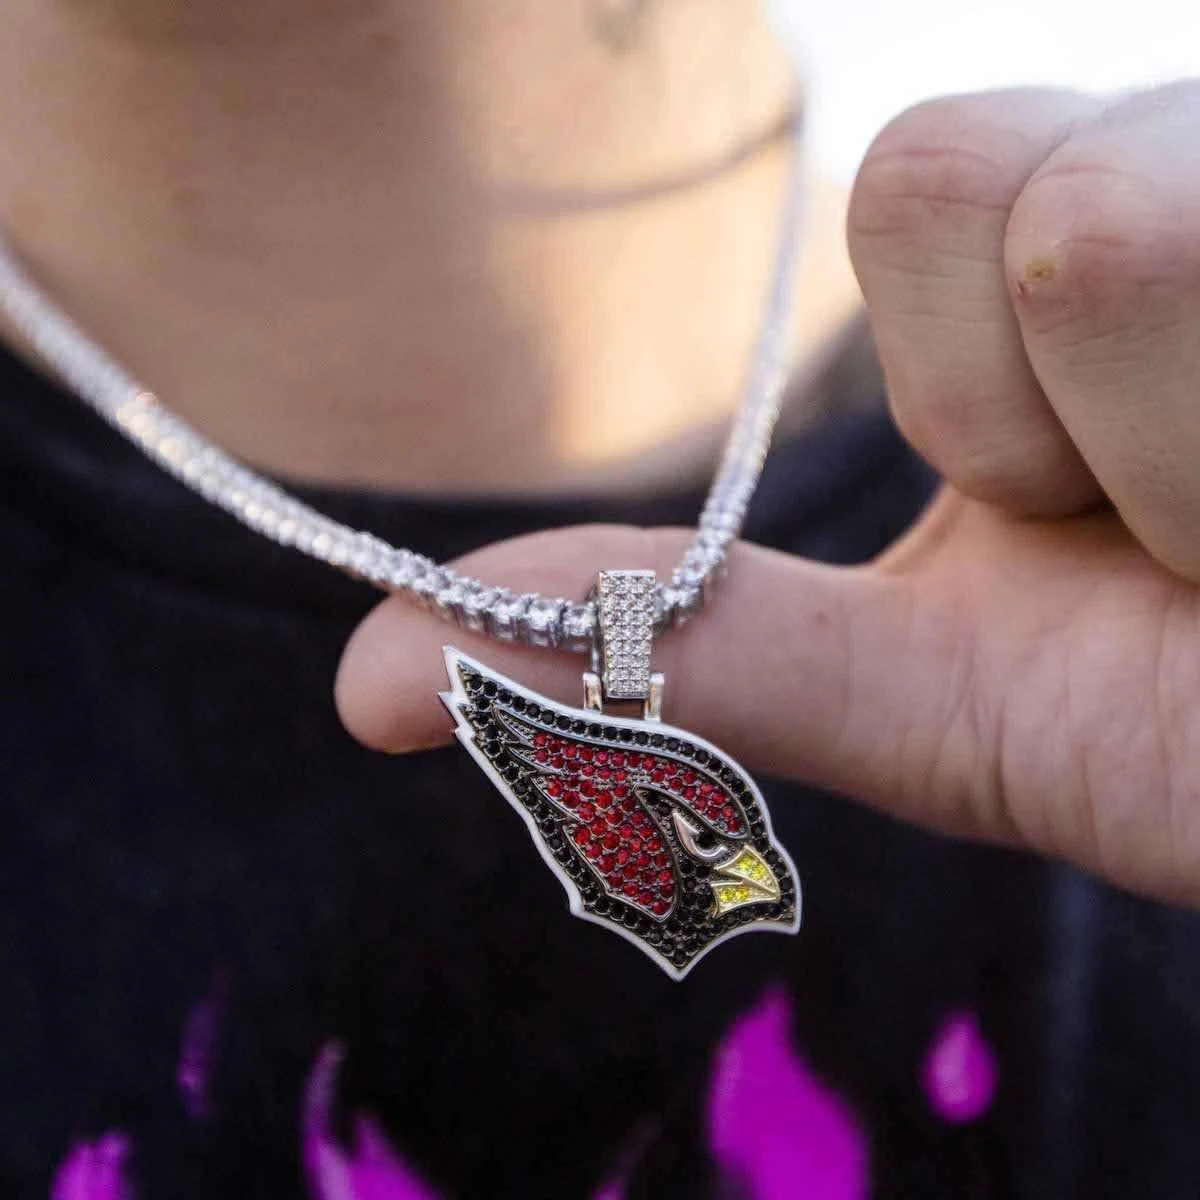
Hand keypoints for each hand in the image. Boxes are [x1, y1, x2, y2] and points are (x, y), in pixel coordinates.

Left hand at [336, 84, 1199, 906]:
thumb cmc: (1190, 735)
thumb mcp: (929, 702)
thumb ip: (676, 657)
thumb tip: (372, 683)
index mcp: (1075, 263)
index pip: (933, 184)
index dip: (984, 397)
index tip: (1085, 506)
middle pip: (995, 186)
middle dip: (1070, 422)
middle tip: (1191, 530)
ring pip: (1120, 223)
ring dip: (1181, 451)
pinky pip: (1186, 249)